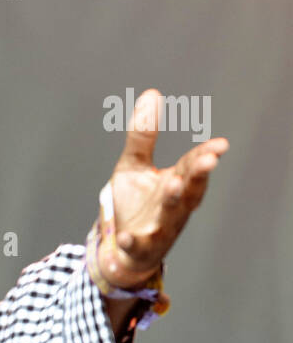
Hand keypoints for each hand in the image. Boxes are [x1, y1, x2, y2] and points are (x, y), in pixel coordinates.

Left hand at [97, 88, 229, 289]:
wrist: (122, 248)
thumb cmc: (135, 205)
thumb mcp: (134, 165)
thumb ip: (142, 136)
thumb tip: (152, 93)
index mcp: (175, 183)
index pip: (193, 167)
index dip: (205, 156)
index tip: (220, 145)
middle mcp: (173, 207)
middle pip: (190, 190)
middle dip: (198, 175)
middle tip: (208, 160)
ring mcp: (159, 228)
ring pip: (171, 215)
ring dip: (173, 200)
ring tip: (172, 184)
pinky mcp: (140, 249)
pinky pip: (138, 246)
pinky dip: (132, 241)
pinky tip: (125, 237)